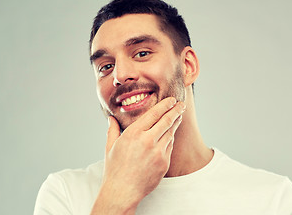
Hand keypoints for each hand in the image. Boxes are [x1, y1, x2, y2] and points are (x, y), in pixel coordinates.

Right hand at [91, 97, 185, 213]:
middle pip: (167, 120)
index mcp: (133, 133)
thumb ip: (112, 130)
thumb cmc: (115, 169)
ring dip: (175, 123)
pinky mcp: (164, 163)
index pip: (154, 114)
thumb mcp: (110, 147)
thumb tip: (111, 118)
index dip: (165, 105)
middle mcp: (147, 141)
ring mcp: (158, 152)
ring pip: (170, 133)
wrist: (123, 191)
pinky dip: (170, 139)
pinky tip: (171, 135)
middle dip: (176, 110)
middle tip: (181, 104)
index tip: (171, 100)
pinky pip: (170, 147)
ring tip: (179, 117)